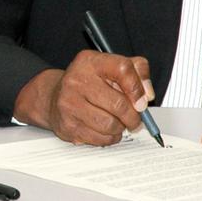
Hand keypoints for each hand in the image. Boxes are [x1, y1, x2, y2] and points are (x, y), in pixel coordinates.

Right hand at [14, 50, 154, 145]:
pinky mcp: (67, 124)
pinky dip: (109, 138)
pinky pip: (100, 138)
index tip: (142, 101)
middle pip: (118, 104)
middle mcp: (76, 79)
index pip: (122, 69)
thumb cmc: (89, 82)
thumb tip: (147, 94)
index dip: (137, 88)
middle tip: (135, 120)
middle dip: (133, 117)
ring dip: (120, 128)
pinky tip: (105, 130)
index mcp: (90, 61)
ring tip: (118, 123)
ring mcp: (69, 103)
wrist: (54, 97)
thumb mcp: (111, 67)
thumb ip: (137, 72)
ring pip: (110, 125)